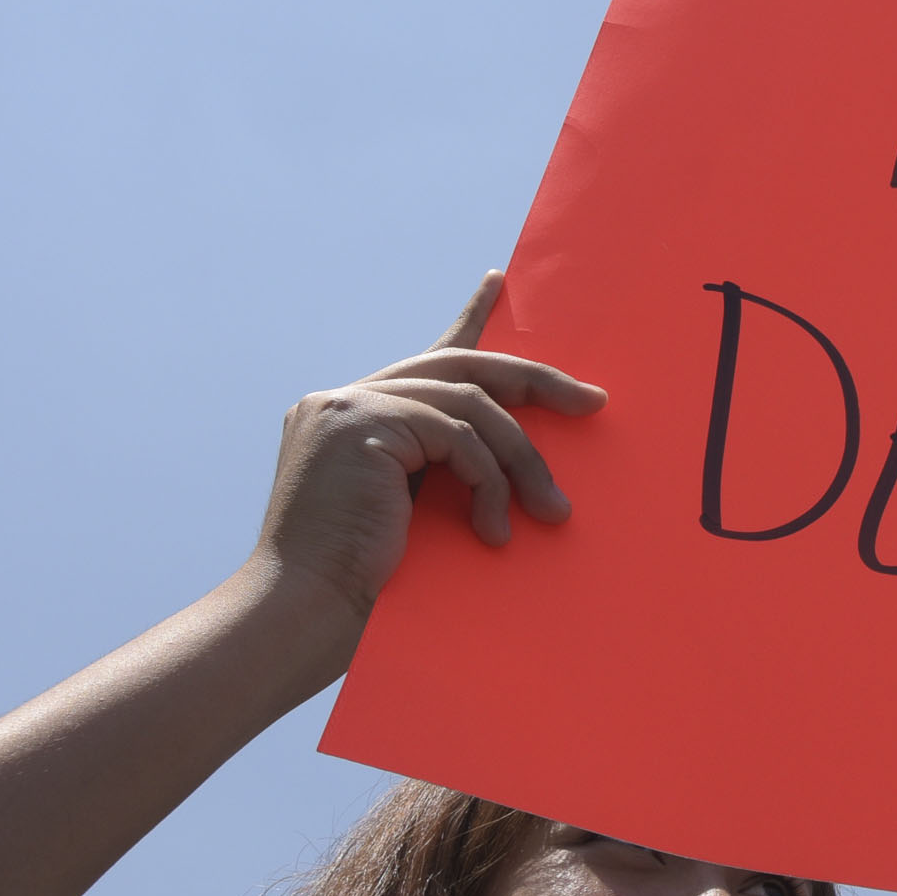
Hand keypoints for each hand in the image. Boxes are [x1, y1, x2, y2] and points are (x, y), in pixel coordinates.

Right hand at [247, 271, 608, 633]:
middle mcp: (343, 399)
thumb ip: (441, 468)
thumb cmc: (362, 584)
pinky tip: (494, 527)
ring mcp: (347, 405)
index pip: (426, 358)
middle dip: (534, 381)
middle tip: (593, 401)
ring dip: (521, 460)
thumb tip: (517, 460)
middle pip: (459, 367)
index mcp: (352, 416)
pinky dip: (489, 479)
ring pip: (468, 405)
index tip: (500, 281)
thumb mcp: (411, 512)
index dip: (469, 318)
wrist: (303, 614)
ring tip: (552, 510)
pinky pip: (458, 435)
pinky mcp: (360, 423)